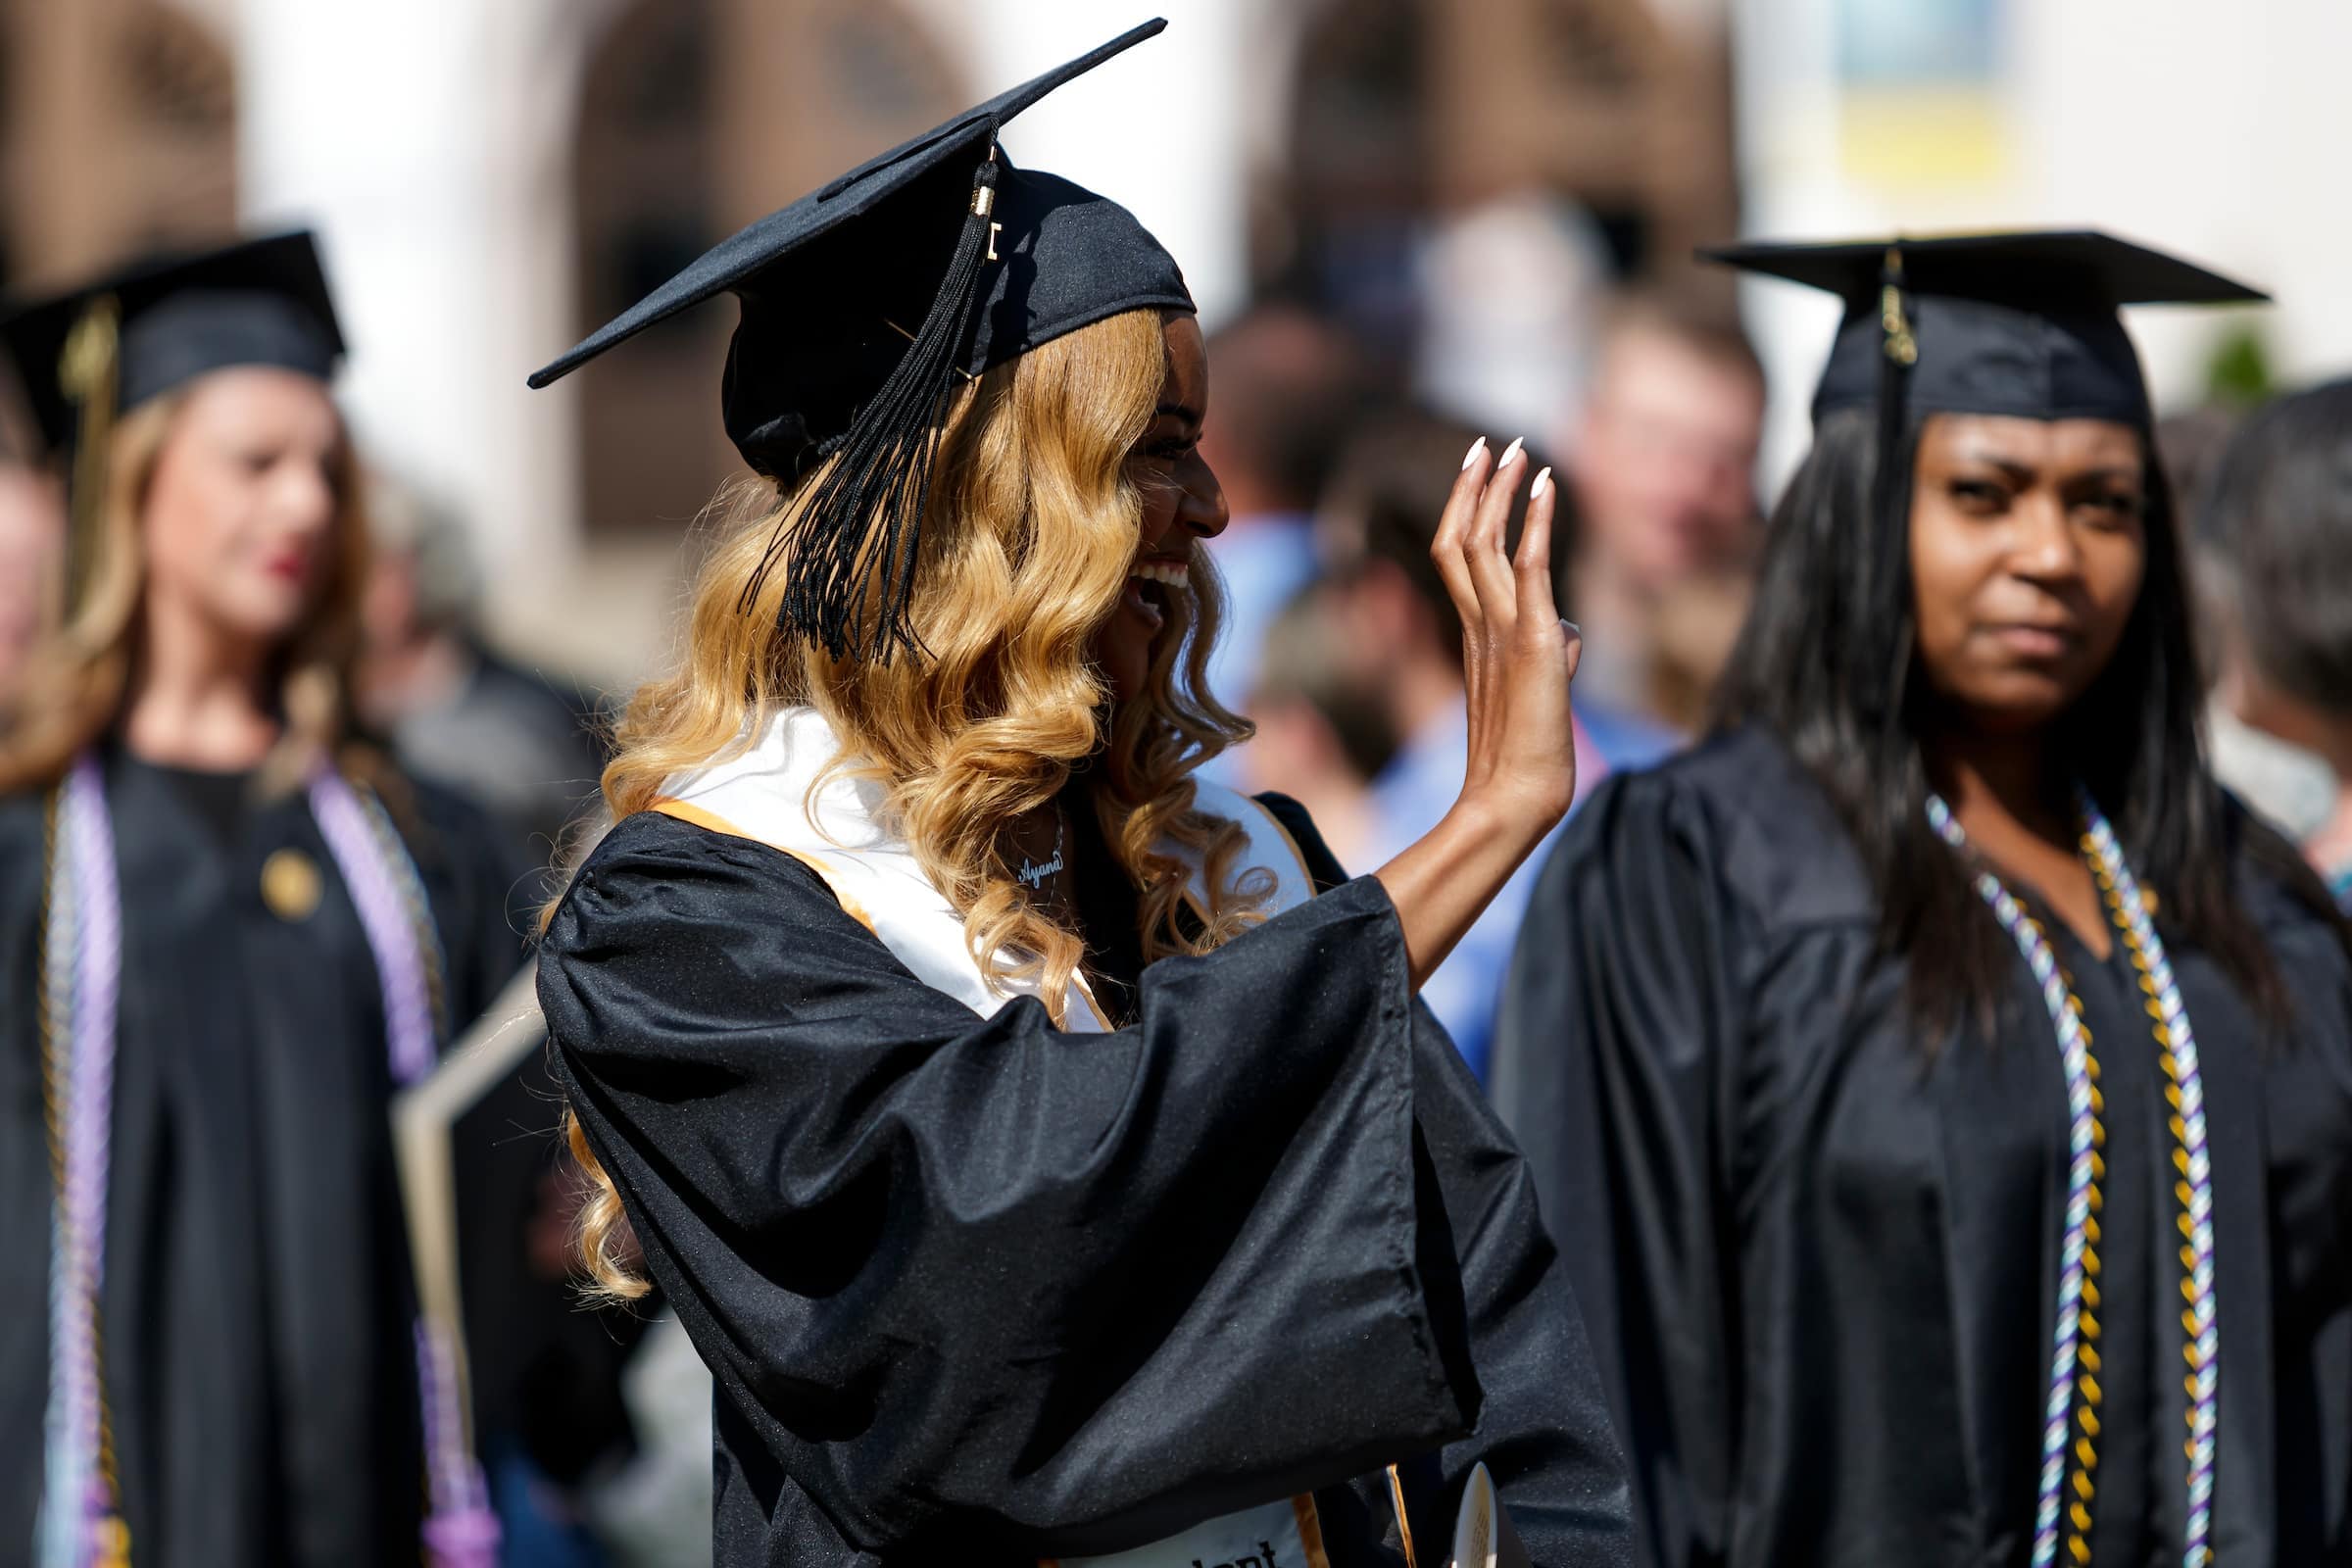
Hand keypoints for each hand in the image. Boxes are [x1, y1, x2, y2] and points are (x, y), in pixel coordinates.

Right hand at [1372, 437, 1580, 989]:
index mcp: (1472, 635)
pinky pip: (1530, 567)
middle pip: (1458, 538)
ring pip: (1482, 543)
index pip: (1457, 558)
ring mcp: (1498, 631)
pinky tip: (1548, 485)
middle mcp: (1476, 625)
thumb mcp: (1542, 689)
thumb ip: (1550, 651)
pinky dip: (1538, 521)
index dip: (1464, 511)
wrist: (1517, 797)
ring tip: (1515, 449)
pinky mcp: (1530, 640)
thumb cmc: (1529, 758)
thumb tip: (1570, 631)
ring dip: (1500, 491)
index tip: (1479, 472)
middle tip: (1489, 443)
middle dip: (1474, 486)